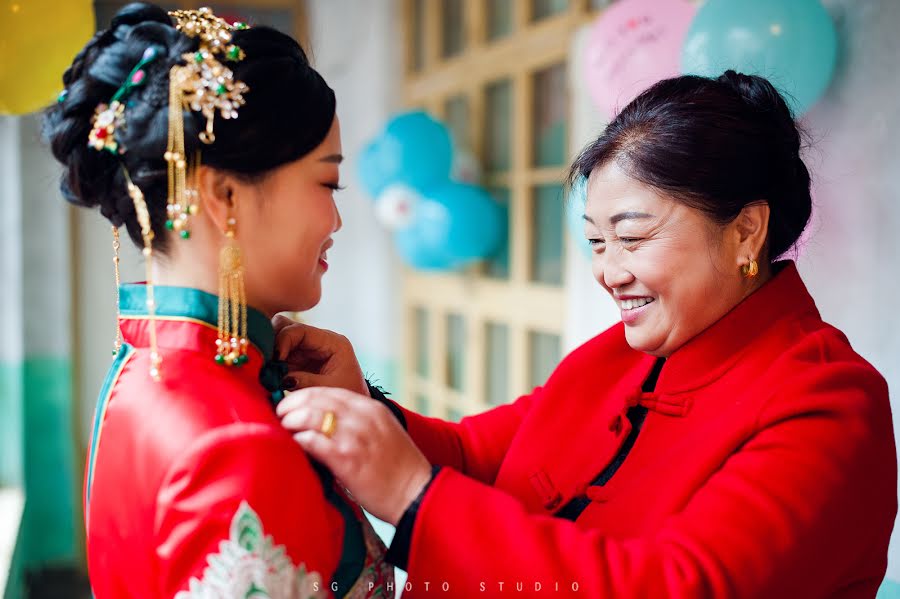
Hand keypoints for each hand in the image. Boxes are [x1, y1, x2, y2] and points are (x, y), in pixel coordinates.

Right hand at [272, 315, 367, 395]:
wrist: (353, 406)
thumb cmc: (348, 394)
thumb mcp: (330, 389)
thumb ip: (307, 382)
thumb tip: (281, 378)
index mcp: (332, 342)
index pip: (300, 330)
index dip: (283, 340)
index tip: (274, 358)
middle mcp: (318, 341)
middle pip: (286, 326)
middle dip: (272, 341)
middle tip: (264, 361)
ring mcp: (306, 349)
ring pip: (278, 338)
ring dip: (269, 352)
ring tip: (265, 369)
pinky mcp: (298, 360)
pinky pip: (277, 355)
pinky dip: (270, 363)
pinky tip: (267, 374)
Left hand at [277, 387, 432, 525]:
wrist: (416, 493)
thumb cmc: (397, 468)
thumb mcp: (382, 432)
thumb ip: (358, 423)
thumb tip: (325, 423)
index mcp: (370, 409)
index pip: (327, 391)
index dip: (303, 396)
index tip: (290, 405)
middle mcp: (362, 417)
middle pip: (315, 399)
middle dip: (291, 405)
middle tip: (279, 415)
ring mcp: (354, 437)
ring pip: (310, 416)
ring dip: (291, 422)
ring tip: (283, 431)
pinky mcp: (346, 459)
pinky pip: (312, 442)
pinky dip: (298, 441)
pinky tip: (294, 447)